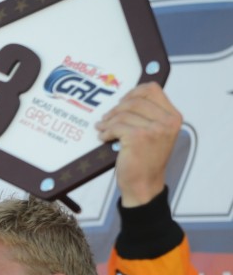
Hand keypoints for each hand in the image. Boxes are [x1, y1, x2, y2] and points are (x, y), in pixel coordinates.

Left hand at [95, 82, 181, 206]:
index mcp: (173, 117)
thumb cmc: (147, 161)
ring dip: (108, 121)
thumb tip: (128, 99)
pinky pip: (116, 126)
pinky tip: (103, 137)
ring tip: (102, 128)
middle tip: (106, 117)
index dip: (133, 92)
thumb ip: (150, 117)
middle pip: (135, 100)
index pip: (153, 90)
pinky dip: (106, 131)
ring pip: (123, 114)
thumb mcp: (156, 134)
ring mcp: (154, 129)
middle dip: (116, 108)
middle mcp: (167, 121)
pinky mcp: (138, 137)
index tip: (121, 101)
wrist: (144, 185)